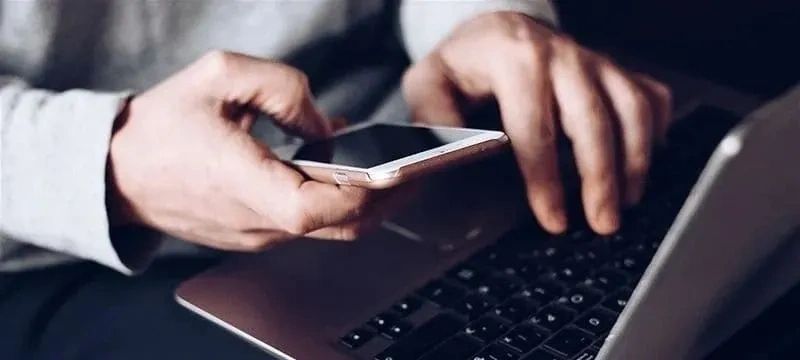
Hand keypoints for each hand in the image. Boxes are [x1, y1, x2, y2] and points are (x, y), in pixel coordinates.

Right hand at [108, 51, 399, 250]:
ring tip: (394, 163)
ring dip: (365, 198)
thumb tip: (327, 124)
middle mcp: (255, 220)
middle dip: (387, 198)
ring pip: (330, 227)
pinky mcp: (258, 233)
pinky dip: (337, 198)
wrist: (118, 172)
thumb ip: (281, 88)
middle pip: (339, 224)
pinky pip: (310, 221)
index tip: (396, 171)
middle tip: (421, 167)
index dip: (361, 192)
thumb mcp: (217, 75)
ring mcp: (258, 233)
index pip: (315, 208)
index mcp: (242, 185)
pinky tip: (348, 167)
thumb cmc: (162, 124)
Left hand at [403, 12, 671, 233]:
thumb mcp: (428, 83)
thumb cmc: (463, 64)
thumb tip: (455, 154)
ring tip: (626, 202)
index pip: (534, 126)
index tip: (553, 218)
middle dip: (601, 179)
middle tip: (602, 222)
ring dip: (634, 160)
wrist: (495, 29)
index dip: (546, 179)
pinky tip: (643, 162)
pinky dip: (654, 131)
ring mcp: (593, 60)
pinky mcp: (613, 69)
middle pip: (593, 120)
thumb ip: (435, 119)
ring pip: (631, 108)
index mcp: (513, 58)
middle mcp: (560, 55)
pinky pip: (649, 96)